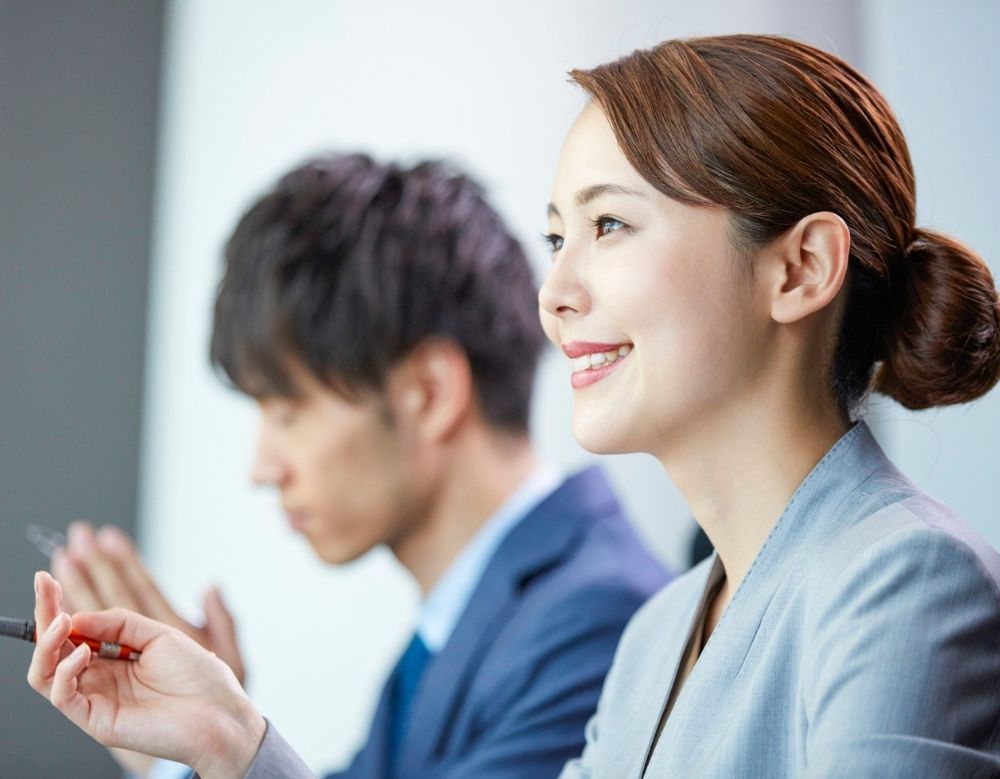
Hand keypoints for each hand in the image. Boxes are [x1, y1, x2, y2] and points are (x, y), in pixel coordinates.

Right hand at [27, 571, 265, 778]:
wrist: (220, 713)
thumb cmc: (199, 676)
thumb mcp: (161, 635)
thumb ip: (120, 622)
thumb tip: (77, 616)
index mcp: (117, 652)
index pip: (77, 626)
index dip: (60, 601)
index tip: (48, 576)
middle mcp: (101, 674)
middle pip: (56, 645)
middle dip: (46, 612)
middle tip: (43, 584)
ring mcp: (96, 696)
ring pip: (46, 672)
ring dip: (47, 642)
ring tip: (62, 619)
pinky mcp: (96, 719)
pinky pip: (63, 696)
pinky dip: (65, 671)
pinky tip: (83, 653)